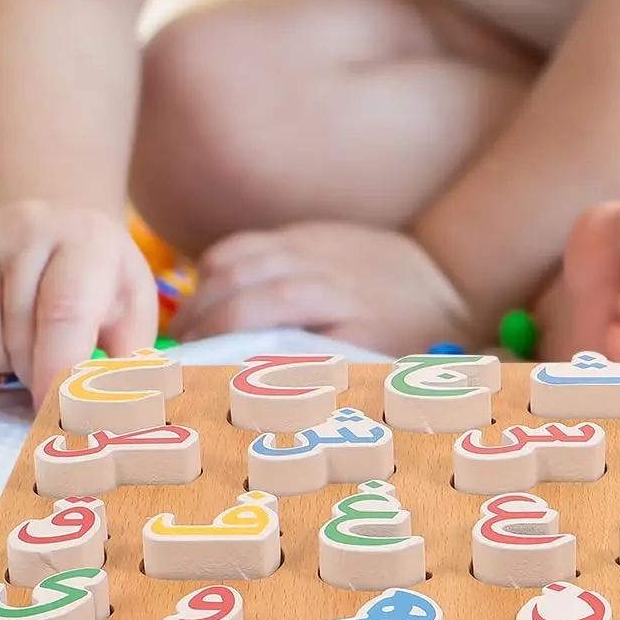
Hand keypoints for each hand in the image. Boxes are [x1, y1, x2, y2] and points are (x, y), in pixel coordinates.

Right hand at [0, 202, 157, 404]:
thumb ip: (127, 363)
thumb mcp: (132, 311)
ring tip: (21, 360)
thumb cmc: (101, 282)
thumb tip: (108, 418)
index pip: (65, 310)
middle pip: (16, 326)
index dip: (58, 369)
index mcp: (87, 241)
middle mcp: (28, 231)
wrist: (55, 231)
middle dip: (32, 371)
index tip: (57, 410)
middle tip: (50, 376)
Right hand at [171, 222, 471, 356]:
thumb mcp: (380, 364)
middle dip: (199, 317)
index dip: (218, 335)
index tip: (192, 363)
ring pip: (235, 259)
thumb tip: (267, 387)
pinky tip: (209, 297)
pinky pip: (246, 245)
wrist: (445, 276)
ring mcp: (308, 243)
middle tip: (175, 353)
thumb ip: (326, 371)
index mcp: (337, 304)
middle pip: (238, 282)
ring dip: (201, 293)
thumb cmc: (413, 335)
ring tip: (186, 330)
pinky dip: (218, 269)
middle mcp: (318, 268)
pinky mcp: (303, 232)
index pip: (260, 311)